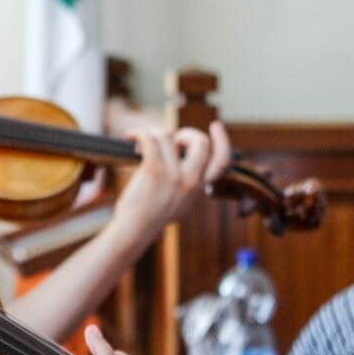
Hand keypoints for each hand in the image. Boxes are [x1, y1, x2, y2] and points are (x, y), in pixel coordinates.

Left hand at [111, 121, 231, 239]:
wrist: (135, 229)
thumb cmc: (153, 215)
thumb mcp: (183, 203)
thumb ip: (192, 184)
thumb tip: (188, 156)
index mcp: (201, 187)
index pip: (222, 160)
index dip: (222, 139)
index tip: (215, 125)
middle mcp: (191, 180)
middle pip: (199, 140)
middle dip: (184, 133)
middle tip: (169, 140)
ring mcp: (173, 175)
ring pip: (168, 136)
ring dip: (153, 133)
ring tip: (141, 144)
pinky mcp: (154, 170)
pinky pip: (150, 139)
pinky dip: (138, 133)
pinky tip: (130, 136)